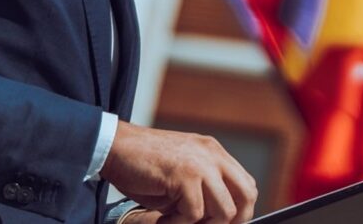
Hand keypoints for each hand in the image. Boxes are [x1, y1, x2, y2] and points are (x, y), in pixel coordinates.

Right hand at [101, 121, 257, 222]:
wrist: (116, 147)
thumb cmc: (144, 163)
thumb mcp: (183, 171)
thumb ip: (204, 186)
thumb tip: (222, 218)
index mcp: (212, 151)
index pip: (246, 185)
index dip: (240, 211)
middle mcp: (211, 154)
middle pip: (246, 197)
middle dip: (230, 221)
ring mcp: (200, 163)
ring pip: (224, 211)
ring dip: (200, 223)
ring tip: (176, 219)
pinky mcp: (185, 176)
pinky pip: (195, 214)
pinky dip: (177, 223)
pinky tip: (162, 217)